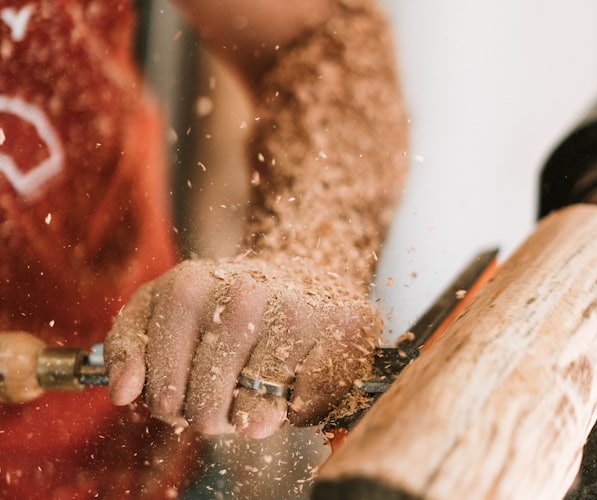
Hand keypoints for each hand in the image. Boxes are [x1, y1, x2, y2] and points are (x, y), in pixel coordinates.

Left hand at [105, 257, 380, 438]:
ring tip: (256, 386)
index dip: (170, 404)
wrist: (295, 275)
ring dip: (253, 417)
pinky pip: (307, 410)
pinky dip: (297, 410)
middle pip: (208, 410)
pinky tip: (293, 379)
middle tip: (223, 392)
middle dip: (211, 415)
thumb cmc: (222, 302)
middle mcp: (246, 295)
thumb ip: (128, 344)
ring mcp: (298, 312)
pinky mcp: (344, 331)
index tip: (181, 390)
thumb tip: (125, 392)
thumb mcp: (160, 309)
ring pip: (258, 417)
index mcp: (189, 288)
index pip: (162, 392)